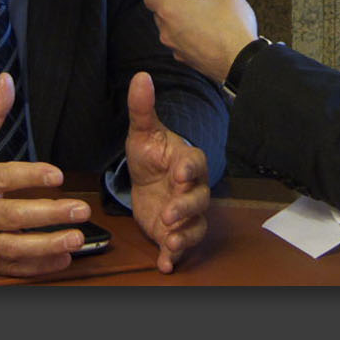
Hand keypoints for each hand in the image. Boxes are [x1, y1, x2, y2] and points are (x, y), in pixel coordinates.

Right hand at [0, 73, 92, 275]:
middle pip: (11, 216)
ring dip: (46, 246)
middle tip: (81, 209)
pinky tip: (62, 260)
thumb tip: (7, 80)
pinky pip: (7, 266)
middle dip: (48, 214)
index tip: (58, 175)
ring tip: (76, 239)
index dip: (30, 177)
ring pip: (11, 247)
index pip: (1, 178)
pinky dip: (35, 266)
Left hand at [124, 71, 210, 272]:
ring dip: (184, 235)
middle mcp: (192, 189)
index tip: (180, 174)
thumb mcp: (142, 133)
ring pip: (195, 226)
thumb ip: (142, 108)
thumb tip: (141, 76)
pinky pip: (182, 246)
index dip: (190, 170)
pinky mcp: (175, 232)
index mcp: (187, 162)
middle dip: (185, 208)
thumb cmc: (150, 155)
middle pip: (198, 199)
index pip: (195, 164)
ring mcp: (187, 213)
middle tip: (168, 214)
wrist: (147, 180)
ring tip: (170, 242)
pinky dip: (175, 256)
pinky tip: (165, 263)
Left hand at [142, 0, 257, 83]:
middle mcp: (168, 30)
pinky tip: (208, 34)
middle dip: (172, 5)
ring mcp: (176, 47)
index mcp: (171, 9)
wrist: (242, 62)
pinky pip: (182, 44)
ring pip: (171, 30)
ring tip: (203, 17)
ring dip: (182, 23)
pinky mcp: (187, 60)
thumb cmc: (230, 31)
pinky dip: (190, 38)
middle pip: (160, 13)